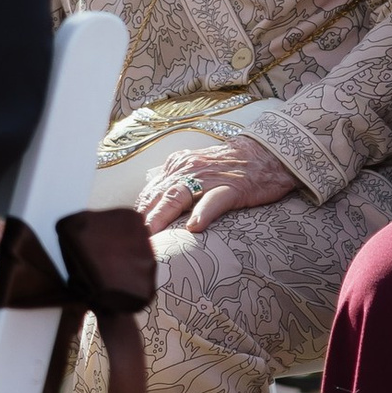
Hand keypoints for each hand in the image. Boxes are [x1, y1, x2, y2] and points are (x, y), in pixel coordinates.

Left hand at [135, 133, 295, 237]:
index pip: (152, 191)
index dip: (139, 211)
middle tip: (129, 239)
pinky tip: (194, 226)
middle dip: (143, 217)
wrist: (266, 153)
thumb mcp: (197, 168)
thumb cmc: (231, 166)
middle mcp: (189, 169)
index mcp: (179, 166)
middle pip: (160, 195)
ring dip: (162, 215)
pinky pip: (215, 201)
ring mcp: (210, 178)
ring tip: (151, 233)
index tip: (126, 231)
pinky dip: (203, 213)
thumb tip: (152, 203)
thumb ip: (176, 182)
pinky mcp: (232, 188)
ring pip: (179, 196)